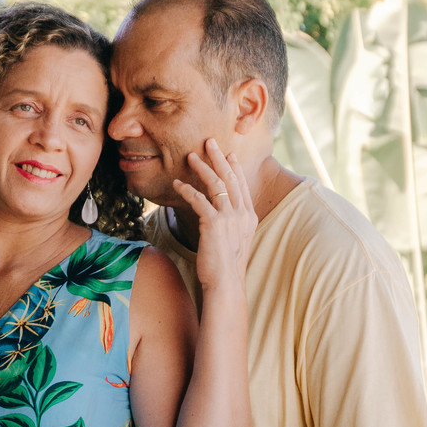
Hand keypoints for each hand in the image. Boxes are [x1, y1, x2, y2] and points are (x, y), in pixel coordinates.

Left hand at [174, 139, 256, 291]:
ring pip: (215, 184)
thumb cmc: (226, 268)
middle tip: (209, 142)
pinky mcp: (214, 223)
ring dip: (202, 168)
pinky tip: (177, 184)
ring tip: (190, 157)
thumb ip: (232, 226)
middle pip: (230, 178)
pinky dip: (186, 190)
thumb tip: (222, 218)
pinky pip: (199, 200)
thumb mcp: (235, 242)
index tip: (228, 154)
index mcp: (249, 217)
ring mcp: (230, 218)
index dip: (234, 167)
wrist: (226, 284)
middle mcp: (242, 214)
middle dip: (219, 157)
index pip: (242, 185)